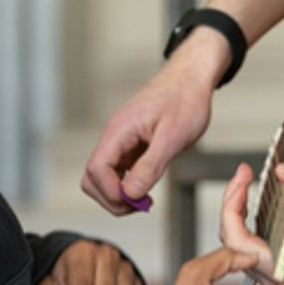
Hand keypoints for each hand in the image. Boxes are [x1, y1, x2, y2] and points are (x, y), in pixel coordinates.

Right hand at [82, 40, 221, 213]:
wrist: (191, 79)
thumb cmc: (185, 100)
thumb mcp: (173, 136)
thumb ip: (150, 166)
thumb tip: (130, 194)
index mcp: (119, 131)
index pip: (96, 170)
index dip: (111, 193)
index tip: (136, 202)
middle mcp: (114, 136)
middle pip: (92, 178)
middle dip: (111, 198)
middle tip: (141, 205)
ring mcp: (120, 142)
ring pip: (102, 178)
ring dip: (118, 195)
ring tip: (145, 200)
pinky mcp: (130, 146)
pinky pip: (118, 172)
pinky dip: (127, 186)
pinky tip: (146, 188)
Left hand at [218, 163, 275, 284]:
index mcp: (278, 265)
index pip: (236, 236)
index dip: (233, 205)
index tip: (242, 180)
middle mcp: (271, 273)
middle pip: (232, 238)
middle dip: (233, 201)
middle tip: (242, 174)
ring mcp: (272, 274)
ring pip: (239, 242)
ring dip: (237, 210)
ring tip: (244, 183)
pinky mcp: (277, 269)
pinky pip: (250, 244)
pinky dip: (246, 221)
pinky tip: (253, 206)